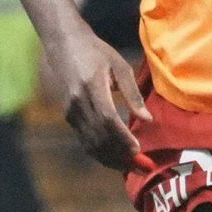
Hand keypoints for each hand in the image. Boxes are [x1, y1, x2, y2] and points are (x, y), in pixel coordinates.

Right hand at [46, 27, 149, 172]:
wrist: (64, 45)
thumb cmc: (96, 52)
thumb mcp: (120, 66)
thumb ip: (133, 94)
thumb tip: (147, 119)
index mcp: (93, 85)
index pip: (108, 118)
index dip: (122, 137)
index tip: (138, 149)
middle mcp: (78, 101)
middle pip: (99, 135)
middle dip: (120, 154)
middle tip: (141, 165)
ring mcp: (70, 110)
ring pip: (90, 142)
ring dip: (110, 158)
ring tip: (130, 166)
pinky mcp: (68, 115)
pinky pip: (84, 140)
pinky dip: (99, 153)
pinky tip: (113, 158)